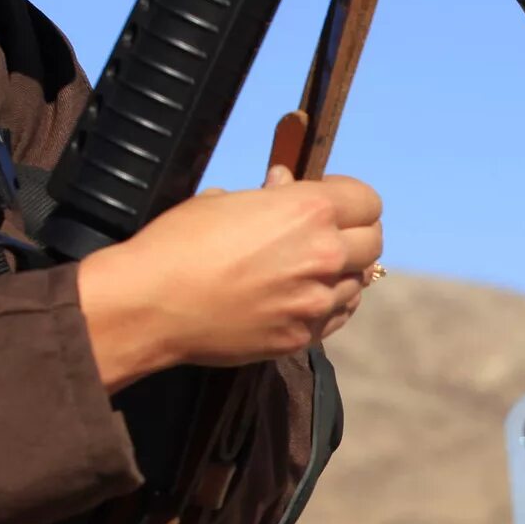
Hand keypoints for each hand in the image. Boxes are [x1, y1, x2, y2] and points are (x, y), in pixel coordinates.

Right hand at [73, 167, 382, 385]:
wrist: (151, 304)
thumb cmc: (180, 243)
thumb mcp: (225, 200)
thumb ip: (270, 197)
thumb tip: (285, 186)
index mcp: (309, 211)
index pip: (367, 200)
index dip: (348, 199)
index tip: (327, 203)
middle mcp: (324, 256)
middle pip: (373, 241)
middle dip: (353, 234)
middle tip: (326, 235)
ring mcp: (316, 301)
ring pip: (359, 283)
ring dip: (342, 272)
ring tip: (309, 268)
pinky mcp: (301, 337)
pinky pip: (336, 316)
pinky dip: (329, 304)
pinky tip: (304, 296)